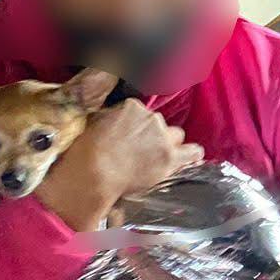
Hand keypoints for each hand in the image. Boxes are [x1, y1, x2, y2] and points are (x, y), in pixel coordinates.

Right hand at [36, 99, 202, 230]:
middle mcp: (152, 118)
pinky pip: (191, 152)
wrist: (94, 172)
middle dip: (151, 135)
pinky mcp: (171, 157)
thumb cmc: (87, 151)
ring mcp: (163, 138)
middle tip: (139, 149)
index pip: (140, 112)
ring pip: (175, 136)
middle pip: (158, 124)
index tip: (128, 136)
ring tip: (159, 156)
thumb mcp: (94, 122)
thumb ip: (110, 116)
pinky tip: (191, 157)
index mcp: (133, 107)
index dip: (134, 126)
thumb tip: (114, 116)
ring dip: (168, 144)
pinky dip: (191, 154)